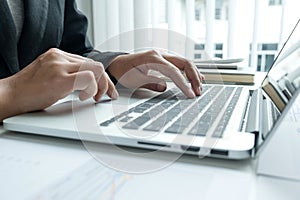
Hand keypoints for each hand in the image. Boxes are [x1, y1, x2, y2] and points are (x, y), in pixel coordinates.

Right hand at [1, 48, 117, 118]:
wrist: (10, 96)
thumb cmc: (29, 91)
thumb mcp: (51, 77)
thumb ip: (68, 74)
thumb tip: (88, 83)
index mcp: (58, 55)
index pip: (89, 62)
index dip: (101, 77)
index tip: (106, 90)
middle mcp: (60, 56)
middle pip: (96, 65)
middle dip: (106, 82)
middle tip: (107, 96)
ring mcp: (60, 65)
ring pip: (96, 69)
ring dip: (101, 86)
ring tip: (94, 98)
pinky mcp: (60, 77)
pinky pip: (89, 78)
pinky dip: (92, 89)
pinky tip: (83, 98)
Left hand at [107, 50, 204, 97]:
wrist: (119, 65)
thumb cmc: (125, 72)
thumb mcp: (135, 80)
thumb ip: (151, 82)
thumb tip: (165, 87)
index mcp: (152, 58)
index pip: (174, 71)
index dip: (184, 84)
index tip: (190, 94)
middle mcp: (160, 54)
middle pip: (184, 63)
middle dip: (194, 77)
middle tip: (198, 91)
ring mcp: (163, 56)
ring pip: (184, 62)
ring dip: (193, 74)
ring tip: (199, 87)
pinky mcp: (164, 60)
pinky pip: (180, 64)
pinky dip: (189, 71)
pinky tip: (196, 77)